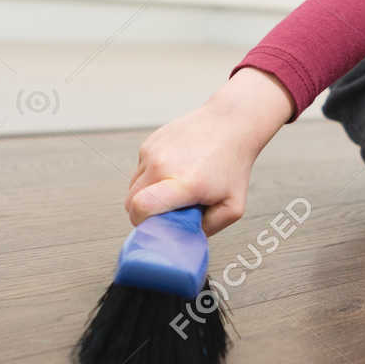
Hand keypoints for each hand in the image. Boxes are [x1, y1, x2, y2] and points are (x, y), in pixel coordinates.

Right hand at [125, 67, 292, 234]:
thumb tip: (183, 240)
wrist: (230, 124)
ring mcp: (152, 152)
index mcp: (185, 183)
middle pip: (131, 202)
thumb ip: (207, 228)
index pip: (141, 207)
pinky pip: (139, 171)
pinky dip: (150, 177)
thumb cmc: (233, 165)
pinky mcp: (148, 144)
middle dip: (144, 214)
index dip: (141, 223)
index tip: (155, 226)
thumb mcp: (232, 206)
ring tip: (173, 190)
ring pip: (132, 187)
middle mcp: (163, 165)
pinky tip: (173, 171)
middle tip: (167, 212)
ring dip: (146, 195)